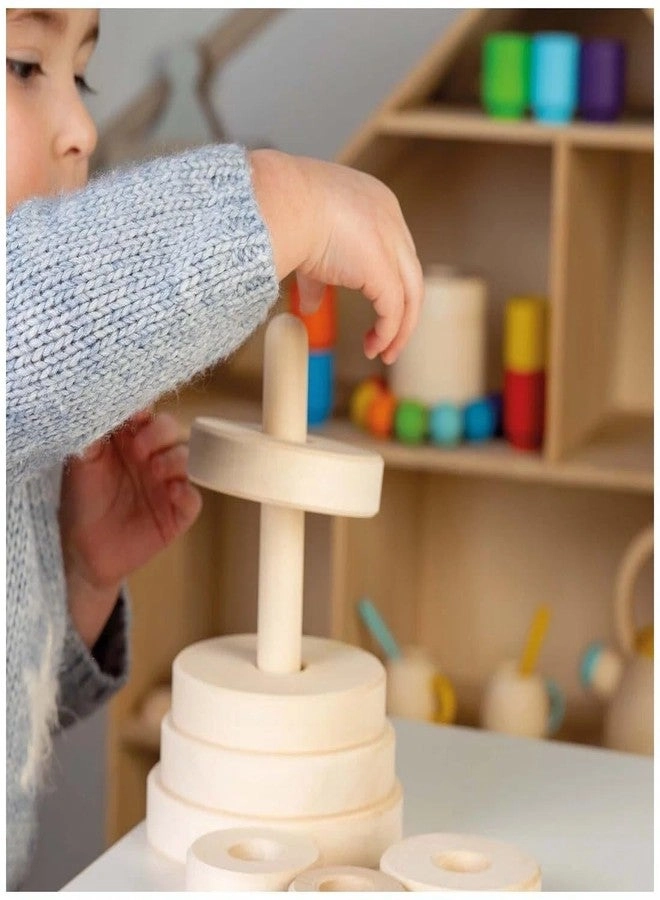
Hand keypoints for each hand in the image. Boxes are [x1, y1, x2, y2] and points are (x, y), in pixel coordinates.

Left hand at [59, 410, 201, 647]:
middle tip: (140, 450)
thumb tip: (101, 407)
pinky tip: (172, 493)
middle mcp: (153, 456)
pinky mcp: (178, 512)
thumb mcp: (81, 462)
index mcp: (131, 439)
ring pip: (188, 458)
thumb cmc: (82, 501)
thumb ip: (92, 434)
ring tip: (154, 471)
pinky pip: (195, 498)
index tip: (134, 416)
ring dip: (174, 459)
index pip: (146, 414)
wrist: (83, 550)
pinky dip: (187, 492)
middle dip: (160, 434)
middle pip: (172, 430)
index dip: (143, 411)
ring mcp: (168, 483)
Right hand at [250, 149, 423, 364]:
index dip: (389, 284)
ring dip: (400, 329)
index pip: (396, 251)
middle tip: (389, 340)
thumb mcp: (307, 244)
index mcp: (378, 203)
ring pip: (410, 294)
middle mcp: (392, 219)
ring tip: (384, 353)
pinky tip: (373, 347)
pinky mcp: (384, 269)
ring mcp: (392, 242)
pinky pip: (393, 309)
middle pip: (410, 274)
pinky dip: (387, 332)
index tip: (379, 311)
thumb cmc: (285, 211)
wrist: (281, 203)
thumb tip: (310, 306)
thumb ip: (317, 277)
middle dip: (402, 311)